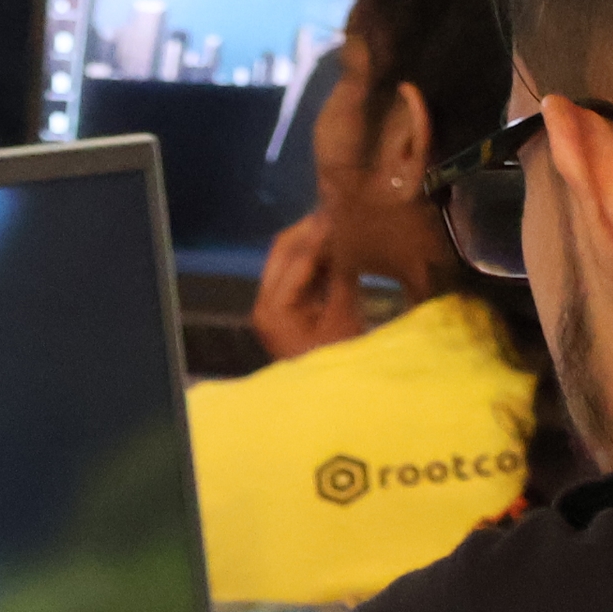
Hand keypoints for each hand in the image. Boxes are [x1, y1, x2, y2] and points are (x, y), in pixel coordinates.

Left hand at [247, 211, 368, 360]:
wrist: (328, 404)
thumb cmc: (337, 364)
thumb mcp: (344, 318)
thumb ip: (342, 274)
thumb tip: (348, 234)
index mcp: (273, 307)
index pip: (296, 256)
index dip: (321, 230)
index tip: (343, 206)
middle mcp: (264, 302)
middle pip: (285, 250)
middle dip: (312, 228)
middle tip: (340, 207)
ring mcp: (272, 306)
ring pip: (290, 258)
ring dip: (314, 240)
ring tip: (343, 220)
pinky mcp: (285, 310)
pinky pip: (298, 274)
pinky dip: (317, 258)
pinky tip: (339, 244)